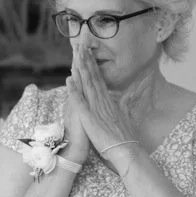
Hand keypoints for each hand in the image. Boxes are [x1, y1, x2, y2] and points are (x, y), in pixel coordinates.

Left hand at [69, 42, 137, 164]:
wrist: (126, 151)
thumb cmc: (123, 138)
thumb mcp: (122, 118)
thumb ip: (120, 107)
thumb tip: (123, 98)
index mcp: (108, 101)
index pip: (98, 79)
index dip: (92, 65)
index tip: (88, 53)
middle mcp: (102, 101)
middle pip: (92, 77)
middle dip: (86, 61)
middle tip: (80, 46)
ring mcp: (95, 108)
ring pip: (87, 85)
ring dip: (81, 69)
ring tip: (75, 55)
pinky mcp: (89, 118)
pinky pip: (80, 101)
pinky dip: (74, 90)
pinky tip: (69, 80)